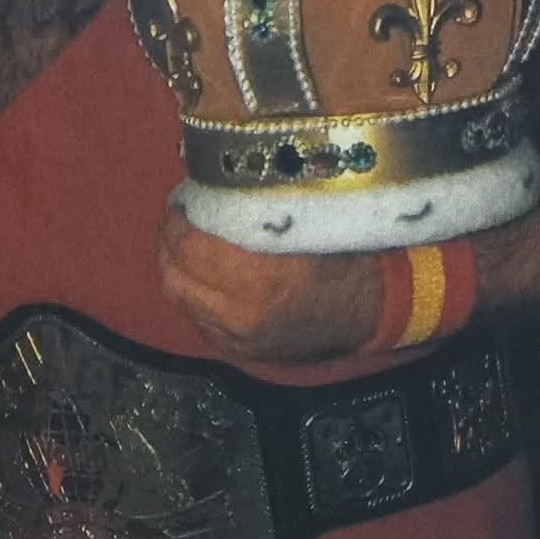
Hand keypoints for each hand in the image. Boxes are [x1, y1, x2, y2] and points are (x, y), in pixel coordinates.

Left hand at [157, 206, 380, 364]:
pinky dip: (189, 293)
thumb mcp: (303, 223)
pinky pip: (195, 319)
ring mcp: (237, 340)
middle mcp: (242, 315)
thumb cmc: (342, 257)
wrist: (370, 309)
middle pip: (176, 274)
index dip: (179, 219)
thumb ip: (253, 210)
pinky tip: (196, 273)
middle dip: (169, 241)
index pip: (191, 248)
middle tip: (176, 217)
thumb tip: (210, 186)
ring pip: (179, 299)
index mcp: (261, 279)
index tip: (182, 200)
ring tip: (179, 242)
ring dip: (173, 267)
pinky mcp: (236, 352)